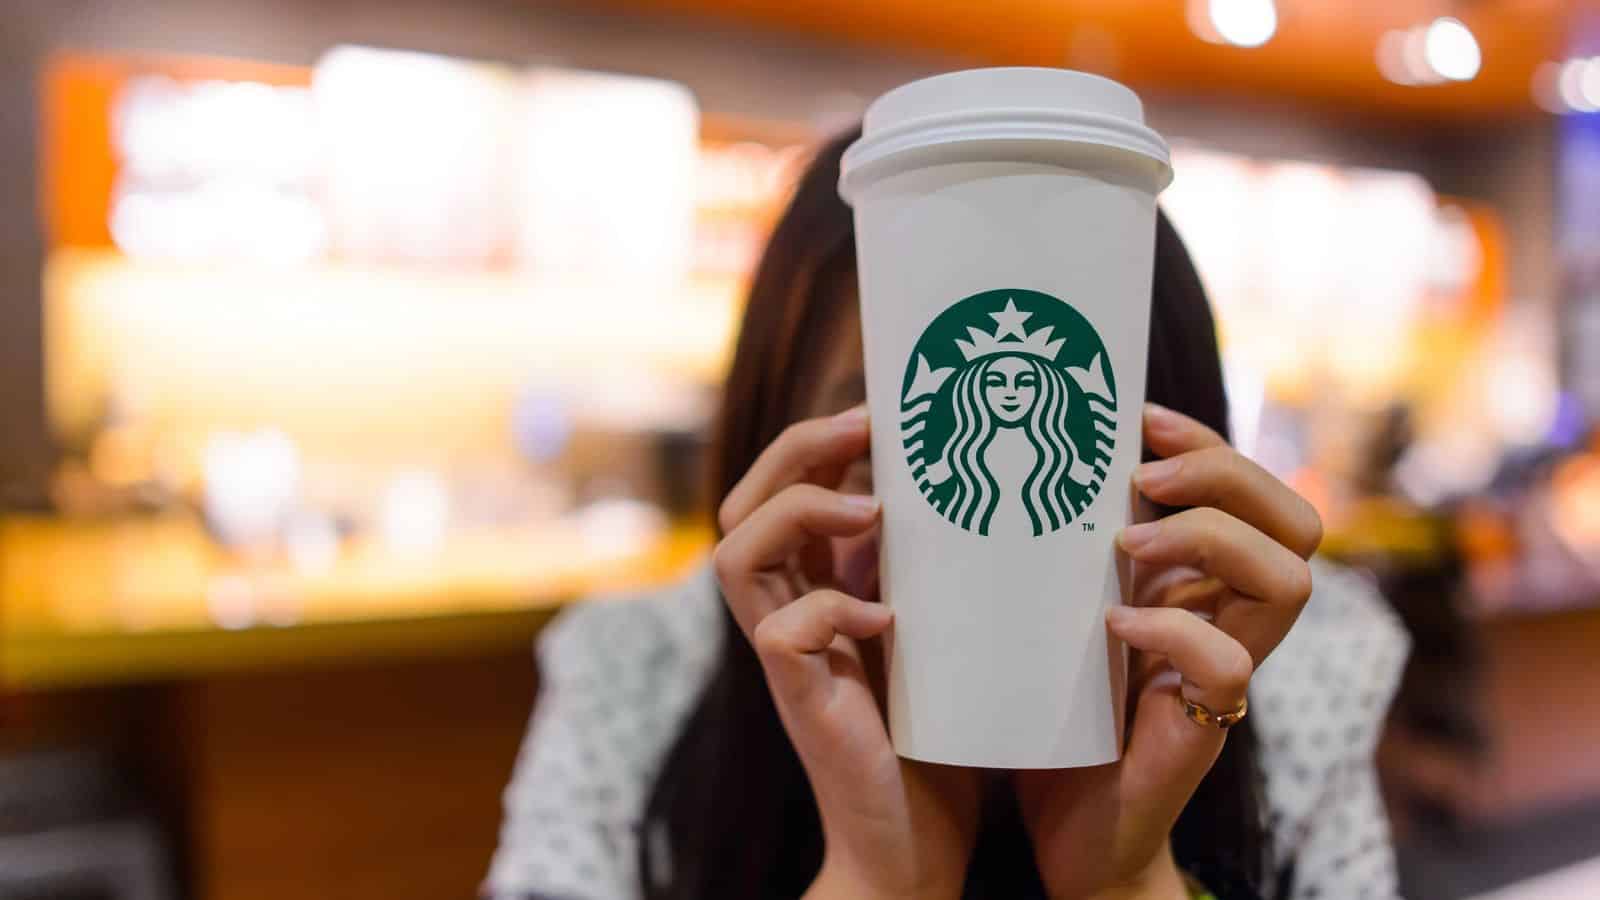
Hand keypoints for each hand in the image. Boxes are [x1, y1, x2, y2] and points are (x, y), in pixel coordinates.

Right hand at [713, 406, 981, 899]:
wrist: (913, 845)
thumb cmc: (939, 740)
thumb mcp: (941, 632)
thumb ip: (934, 573)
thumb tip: (981, 492)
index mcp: (817, 588)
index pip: (783, 491)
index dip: (820, 443)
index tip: (886, 417)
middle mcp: (786, 611)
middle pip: (742, 501)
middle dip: (797, 451)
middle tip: (865, 432)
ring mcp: (784, 654)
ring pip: (735, 549)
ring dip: (799, 511)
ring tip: (869, 511)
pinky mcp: (796, 697)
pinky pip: (780, 629)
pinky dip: (832, 609)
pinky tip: (889, 622)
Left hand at [1017, 402, 1321, 898]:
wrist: (1065, 822)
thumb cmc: (1054, 709)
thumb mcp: (1062, 609)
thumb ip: (1069, 549)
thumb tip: (1026, 455)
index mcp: (1200, 582)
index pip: (1248, 488)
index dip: (1205, 442)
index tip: (1137, 417)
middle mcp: (1229, 620)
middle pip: (1297, 521)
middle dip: (1227, 475)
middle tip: (1144, 478)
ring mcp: (1227, 673)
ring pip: (1290, 580)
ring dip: (1209, 540)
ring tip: (1126, 542)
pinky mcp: (1207, 730)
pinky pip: (1229, 665)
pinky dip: (1172, 631)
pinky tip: (1112, 625)